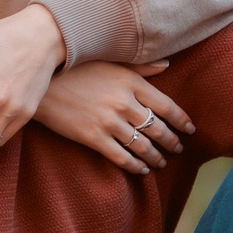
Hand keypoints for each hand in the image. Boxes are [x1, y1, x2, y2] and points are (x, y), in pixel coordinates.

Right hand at [34, 60, 195, 171]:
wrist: (42, 82)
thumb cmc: (76, 68)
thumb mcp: (111, 62)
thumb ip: (141, 67)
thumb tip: (167, 64)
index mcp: (131, 83)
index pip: (167, 106)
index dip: (182, 120)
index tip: (190, 129)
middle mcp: (125, 103)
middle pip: (158, 128)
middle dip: (171, 141)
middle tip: (178, 148)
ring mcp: (109, 122)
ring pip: (142, 146)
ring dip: (156, 157)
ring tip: (161, 162)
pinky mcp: (93, 138)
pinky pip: (121, 157)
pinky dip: (135, 166)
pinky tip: (141, 170)